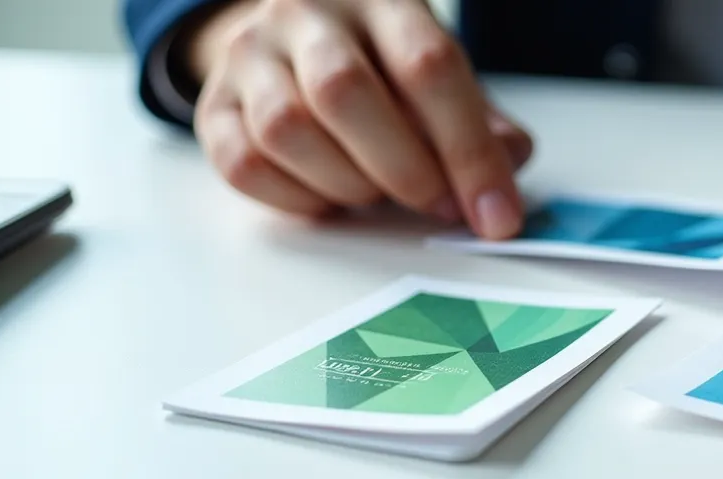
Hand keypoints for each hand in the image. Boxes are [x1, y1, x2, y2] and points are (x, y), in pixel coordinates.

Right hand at [185, 0, 532, 238]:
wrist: (297, 39)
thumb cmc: (386, 68)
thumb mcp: (444, 79)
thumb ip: (483, 125)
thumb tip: (507, 176)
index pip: (428, 65)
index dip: (469, 151)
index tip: (496, 214)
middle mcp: (308, 13)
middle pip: (344, 91)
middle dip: (405, 170)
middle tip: (437, 207)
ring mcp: (251, 54)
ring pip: (288, 130)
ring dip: (348, 185)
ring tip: (377, 193)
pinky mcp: (214, 104)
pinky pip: (244, 165)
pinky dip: (298, 200)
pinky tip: (329, 199)